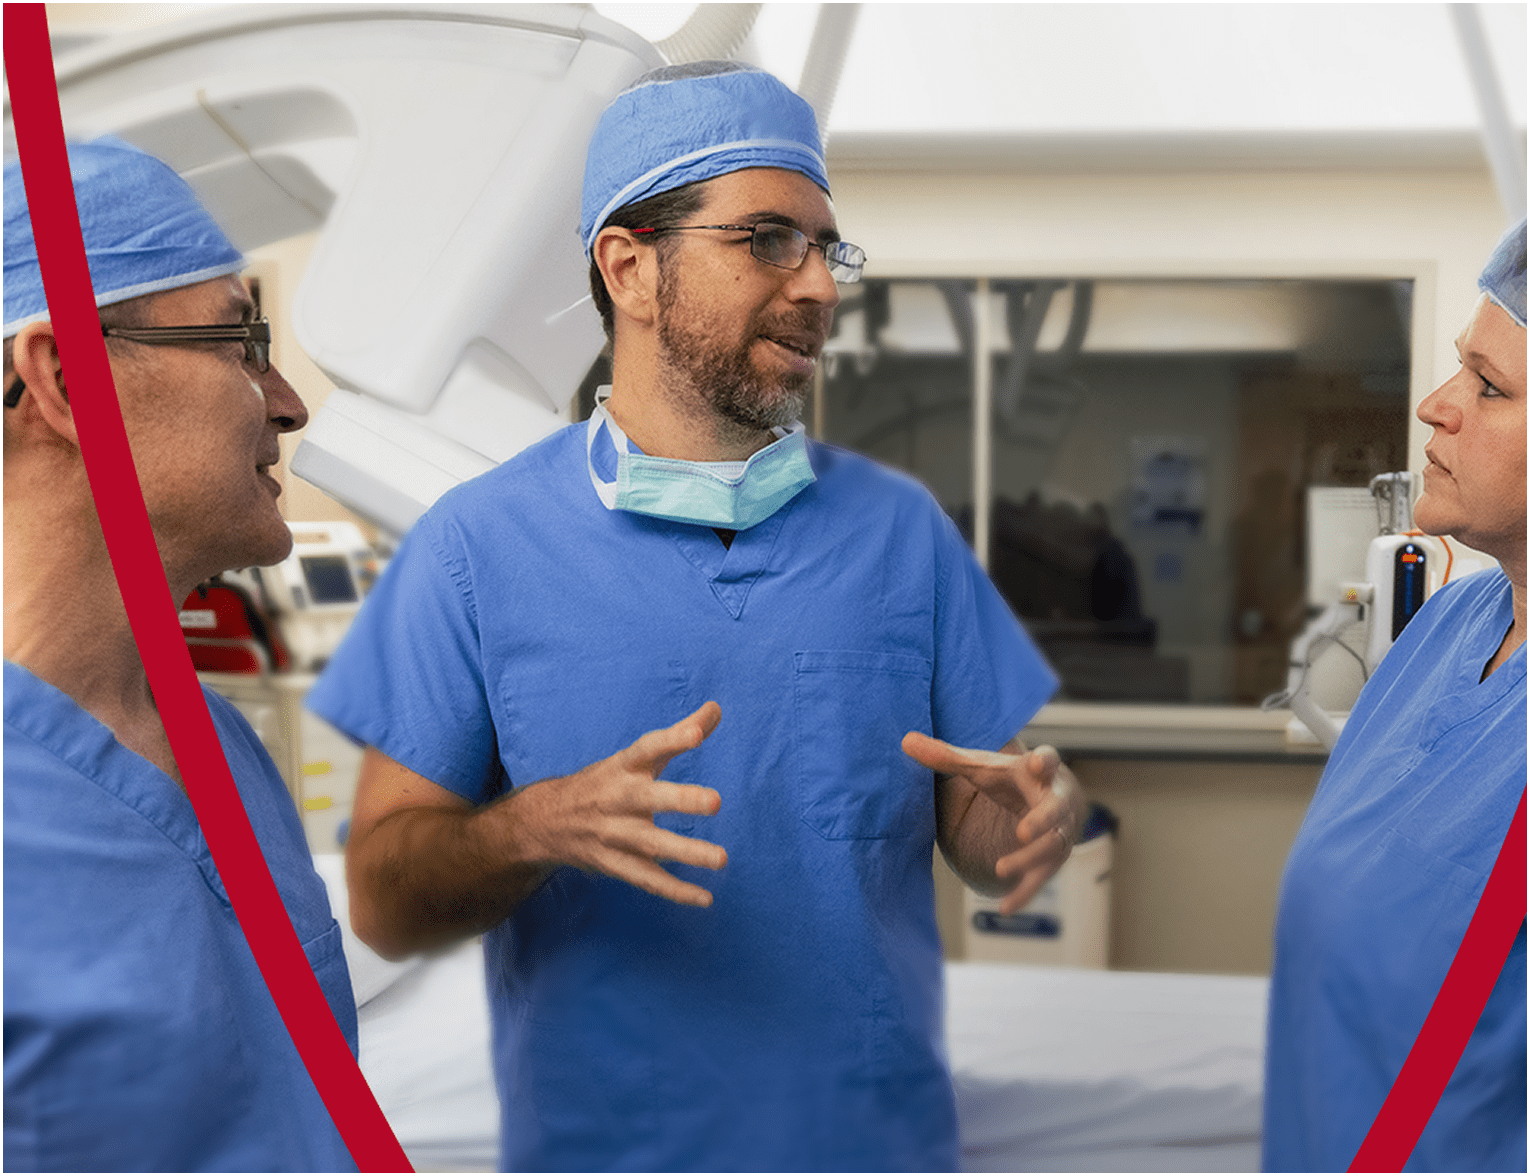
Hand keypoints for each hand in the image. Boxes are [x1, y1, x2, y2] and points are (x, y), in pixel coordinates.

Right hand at [511, 702, 728, 906]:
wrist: (544, 821)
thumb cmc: (606, 782)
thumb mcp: (635, 757)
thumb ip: (680, 734)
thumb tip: (716, 707)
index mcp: (623, 767)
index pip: (648, 748)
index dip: (672, 739)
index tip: (697, 733)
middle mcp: (618, 798)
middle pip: (650, 798)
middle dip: (682, 800)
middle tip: (716, 802)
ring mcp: (614, 834)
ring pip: (651, 845)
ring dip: (686, 853)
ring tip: (722, 859)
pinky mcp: (614, 864)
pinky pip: (647, 879)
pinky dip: (675, 891)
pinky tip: (705, 898)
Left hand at [902, 732, 1079, 913]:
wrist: (1046, 796)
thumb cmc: (1010, 777)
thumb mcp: (981, 765)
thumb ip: (946, 756)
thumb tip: (905, 740)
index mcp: (1037, 771)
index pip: (1048, 760)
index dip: (1044, 761)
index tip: (1038, 762)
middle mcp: (1055, 801)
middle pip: (1056, 810)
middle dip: (1042, 821)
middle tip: (1022, 832)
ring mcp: (1059, 831)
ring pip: (1052, 847)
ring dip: (1028, 860)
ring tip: (1000, 869)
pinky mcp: (1053, 858)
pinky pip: (1043, 877)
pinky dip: (1026, 893)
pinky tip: (1004, 908)